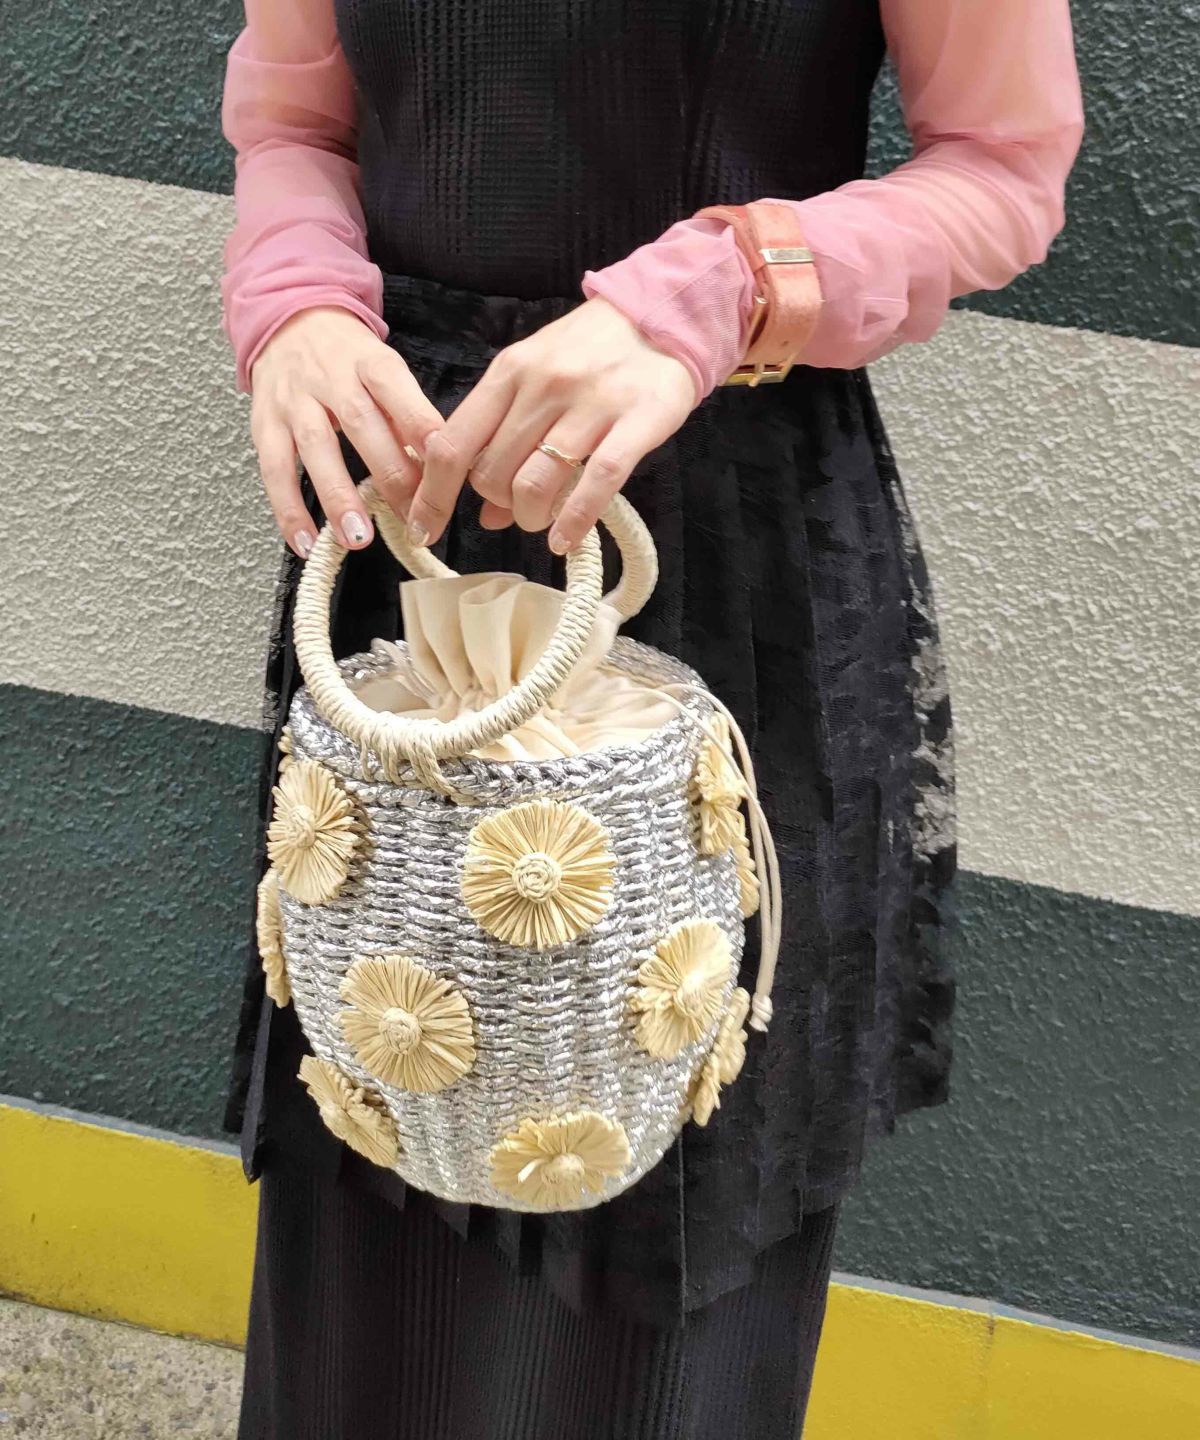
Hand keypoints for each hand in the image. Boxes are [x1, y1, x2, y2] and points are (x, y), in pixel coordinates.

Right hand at [248, 306, 444, 556]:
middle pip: (361, 423)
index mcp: (371, 362)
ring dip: (338, 496)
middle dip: (389, 474)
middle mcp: (330, 377)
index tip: (444, 463)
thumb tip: (441, 471)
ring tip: (359, 538)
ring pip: (315, 447)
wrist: (289, 320)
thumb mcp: (386, 372)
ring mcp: (293, 400)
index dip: (420, 424)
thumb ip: (408, 417)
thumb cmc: (350, 361)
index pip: (397, 390)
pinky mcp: (264, 424)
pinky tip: (307, 543)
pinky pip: (274, 470)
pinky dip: (288, 510)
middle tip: (412, 518)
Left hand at [404, 296, 696, 554]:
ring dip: (530, 517)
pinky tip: (564, 540)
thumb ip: (504, 437)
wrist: (664, 315)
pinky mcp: (638, 421)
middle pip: (493, 473)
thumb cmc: (593, 352)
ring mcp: (591, 404)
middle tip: (517, 508)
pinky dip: (573, 522)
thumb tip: (486, 515)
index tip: (425, 528)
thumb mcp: (536, 380)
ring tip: (541, 520)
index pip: (453, 443)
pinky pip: (597, 484)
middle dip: (498, 504)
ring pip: (536, 483)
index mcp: (510, 371)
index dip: (433, 494)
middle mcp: (543, 385)